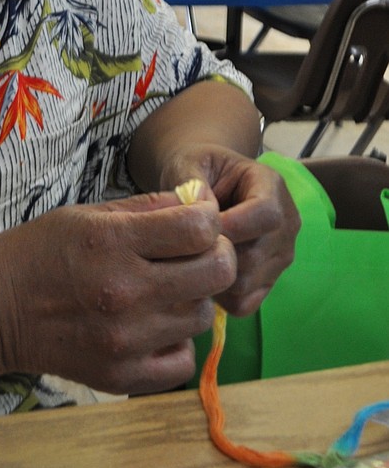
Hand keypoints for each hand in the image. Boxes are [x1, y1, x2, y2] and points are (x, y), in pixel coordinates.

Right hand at [0, 192, 236, 395]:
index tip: (200, 217)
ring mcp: (126, 340)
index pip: (197, 228)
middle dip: (216, 254)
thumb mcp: (87, 214)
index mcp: (112, 243)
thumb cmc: (39, 252)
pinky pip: (184, 360)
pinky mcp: (123, 376)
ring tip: (166, 288)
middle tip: (197, 251)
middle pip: (215, 272)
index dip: (208, 217)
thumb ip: (147, 208)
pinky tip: (155, 325)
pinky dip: (178, 342)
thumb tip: (197, 201)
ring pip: (202, 316)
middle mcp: (124, 292)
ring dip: (194, 297)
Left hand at [158, 149, 299, 316]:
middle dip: (212, 254)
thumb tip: (200, 211)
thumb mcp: (189, 163)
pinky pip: (244, 304)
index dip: (231, 226)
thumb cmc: (196, 170)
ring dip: (211, 276)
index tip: (196, 228)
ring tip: (189, 256)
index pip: (266, 214)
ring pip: (246, 284)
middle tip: (181, 245)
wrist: (203, 183)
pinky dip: (218, 296)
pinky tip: (201, 271)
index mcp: (271, 186)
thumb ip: (192, 182)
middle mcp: (286, 223)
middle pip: (254, 255)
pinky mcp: (268, 282)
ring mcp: (280, 256)